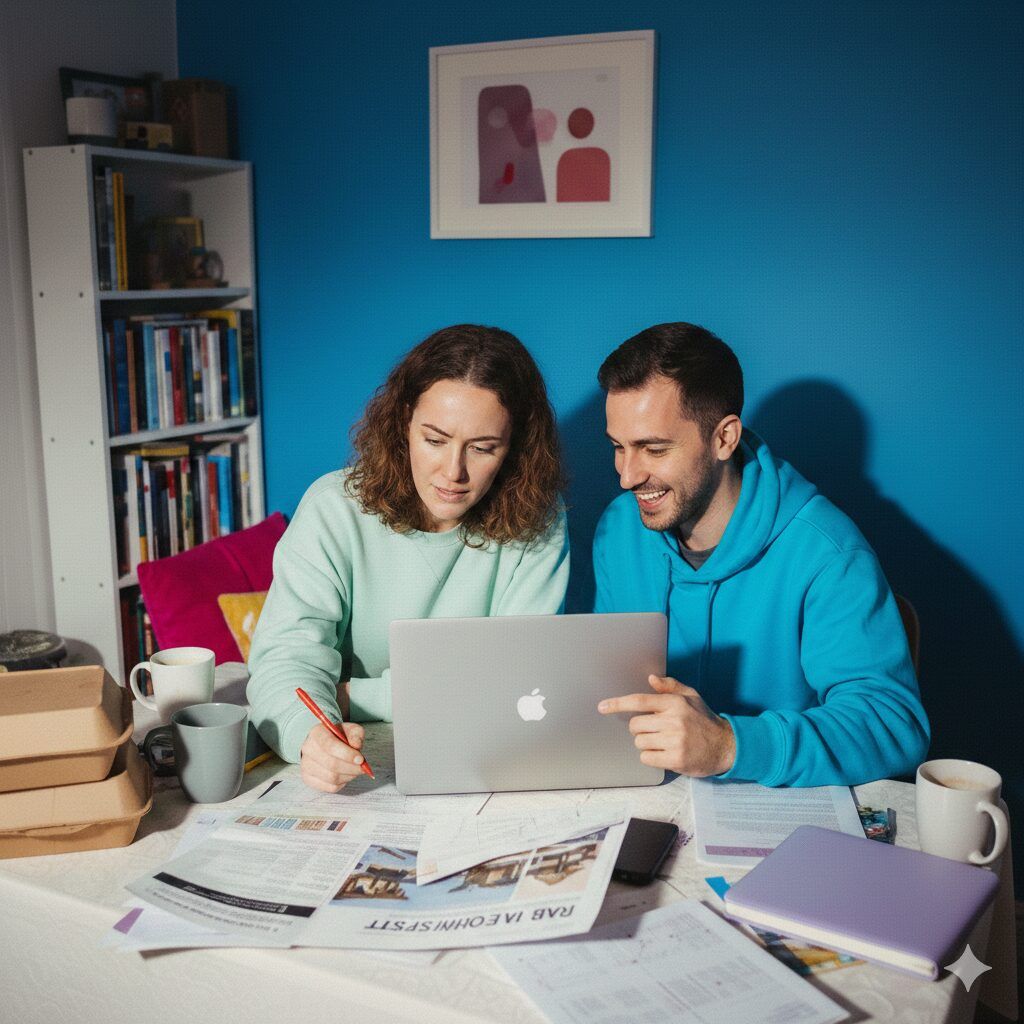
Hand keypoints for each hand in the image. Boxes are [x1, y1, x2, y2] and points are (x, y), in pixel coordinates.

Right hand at [299, 720, 365, 791]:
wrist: (326, 744)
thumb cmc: (339, 736)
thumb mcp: (350, 729)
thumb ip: (356, 734)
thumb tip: (356, 745)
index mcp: (317, 733)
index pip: (330, 745)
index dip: (347, 754)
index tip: (360, 759)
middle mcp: (308, 749)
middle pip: (331, 764)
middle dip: (351, 768)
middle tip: (362, 767)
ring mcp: (306, 765)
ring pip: (331, 778)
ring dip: (349, 776)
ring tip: (355, 770)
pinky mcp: (309, 779)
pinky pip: (330, 787)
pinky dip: (343, 783)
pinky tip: (346, 775)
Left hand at [598, 675, 735, 776]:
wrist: (725, 746)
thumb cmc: (704, 720)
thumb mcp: (691, 697)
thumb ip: (670, 687)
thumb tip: (651, 679)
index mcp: (675, 703)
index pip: (640, 701)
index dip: (618, 703)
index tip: (602, 706)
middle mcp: (674, 721)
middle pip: (636, 725)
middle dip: (640, 729)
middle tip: (654, 729)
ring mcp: (675, 741)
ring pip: (640, 742)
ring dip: (646, 743)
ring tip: (663, 741)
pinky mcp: (676, 760)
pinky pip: (647, 758)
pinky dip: (651, 757)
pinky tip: (664, 753)